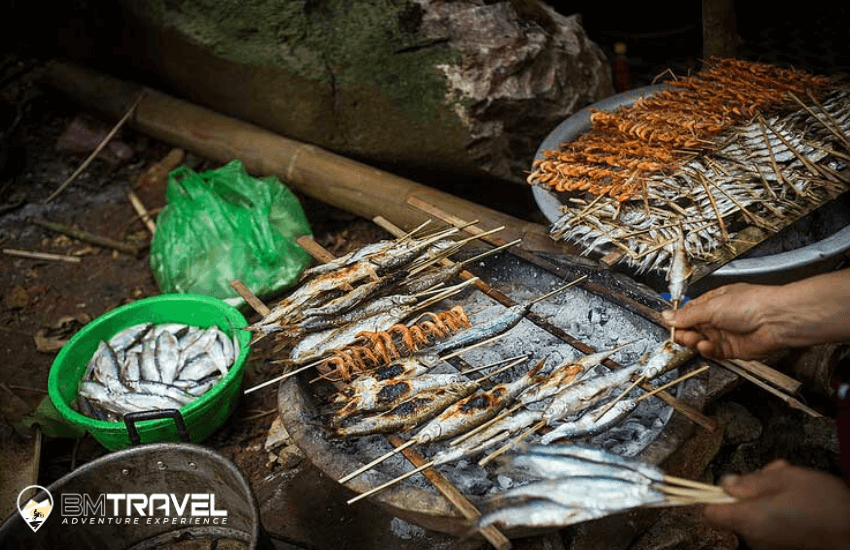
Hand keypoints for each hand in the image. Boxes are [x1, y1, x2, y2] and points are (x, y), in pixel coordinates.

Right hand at [662, 283, 784, 359]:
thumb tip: (667, 316)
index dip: (677, 320)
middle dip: (683, 333)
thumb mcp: (711, 306)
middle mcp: (718, 318)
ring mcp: (725, 334)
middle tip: (679, 335)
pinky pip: (713, 353)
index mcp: (713, 302)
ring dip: (694, 342)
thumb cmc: (752, 304)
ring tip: (694, 340)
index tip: (668, 325)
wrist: (776, 320)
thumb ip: (687, 315)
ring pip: (700, 342)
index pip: (688, 312)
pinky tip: (706, 346)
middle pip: (692, 329)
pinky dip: (707, 351)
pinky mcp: (732, 350)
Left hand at [703, 460, 849, 549]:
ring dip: (766, 494)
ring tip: (790, 480)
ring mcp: (769, 544)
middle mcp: (754, 537)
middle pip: (734, 508)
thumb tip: (725, 483)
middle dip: (749, 486)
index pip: (709, 513)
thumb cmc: (824, 503)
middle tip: (774, 470)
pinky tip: (796, 496)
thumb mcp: (785, 478)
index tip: (722, 484)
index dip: (710, 496)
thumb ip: (750, 481)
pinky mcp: (782, 545)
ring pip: (753, 512)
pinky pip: (768, 522)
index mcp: (749, 520)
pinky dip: (776, 508)